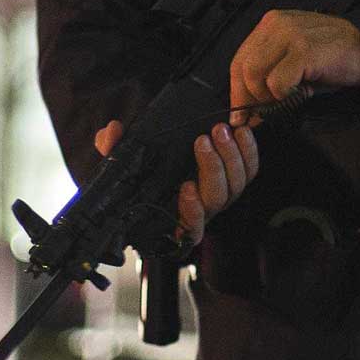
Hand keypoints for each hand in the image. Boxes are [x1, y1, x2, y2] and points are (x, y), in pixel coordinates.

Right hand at [94, 117, 257, 246]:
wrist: (165, 159)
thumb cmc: (144, 170)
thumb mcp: (123, 158)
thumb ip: (114, 148)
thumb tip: (110, 134)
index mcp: (175, 215)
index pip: (190, 229)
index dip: (192, 213)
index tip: (186, 188)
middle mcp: (202, 210)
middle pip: (216, 199)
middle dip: (212, 168)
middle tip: (202, 140)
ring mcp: (222, 195)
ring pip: (236, 184)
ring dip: (230, 156)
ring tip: (219, 130)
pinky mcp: (237, 177)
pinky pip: (250, 170)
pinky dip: (248, 151)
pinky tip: (241, 131)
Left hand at [227, 9, 359, 121]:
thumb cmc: (336, 56)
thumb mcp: (296, 59)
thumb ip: (271, 74)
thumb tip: (248, 107)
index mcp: (271, 24)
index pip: (239, 59)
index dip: (237, 91)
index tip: (240, 114)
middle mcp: (277, 24)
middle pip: (242, 69)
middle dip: (249, 99)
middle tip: (262, 115)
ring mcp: (290, 35)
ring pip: (255, 75)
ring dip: (269, 96)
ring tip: (290, 98)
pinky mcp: (304, 50)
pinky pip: (278, 82)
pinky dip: (285, 95)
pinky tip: (303, 91)